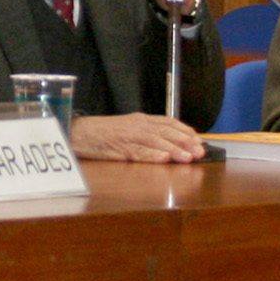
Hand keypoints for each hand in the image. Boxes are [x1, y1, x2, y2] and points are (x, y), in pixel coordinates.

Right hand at [69, 112, 209, 163]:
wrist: (79, 133)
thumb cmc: (104, 134)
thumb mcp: (129, 129)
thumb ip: (148, 134)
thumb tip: (170, 144)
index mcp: (142, 120)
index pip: (169, 122)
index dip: (186, 131)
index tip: (199, 141)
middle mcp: (138, 125)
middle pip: (166, 132)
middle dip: (185, 142)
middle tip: (200, 152)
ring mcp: (129, 136)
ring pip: (156, 142)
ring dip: (174, 150)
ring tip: (187, 158)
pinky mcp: (119, 148)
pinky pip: (138, 152)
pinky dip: (152, 156)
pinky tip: (164, 160)